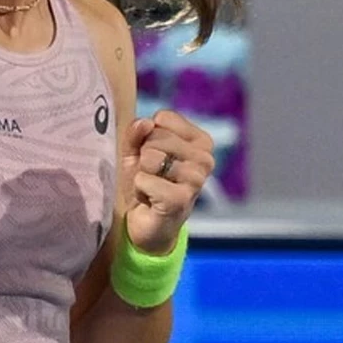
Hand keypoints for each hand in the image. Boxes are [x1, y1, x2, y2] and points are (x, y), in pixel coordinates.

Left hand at [118, 109, 214, 254]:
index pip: (163, 118)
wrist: (147, 224)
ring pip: (150, 157)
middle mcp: (205, 158)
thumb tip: (145, 122)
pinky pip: (143, 179)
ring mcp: (196, 180)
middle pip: (155, 137)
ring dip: (142, 175)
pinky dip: (139, 190)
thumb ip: (137, 132)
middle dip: (144, 158)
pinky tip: (150, 200)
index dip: (148, 137)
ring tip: (152, 188)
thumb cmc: (146, 183)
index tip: (155, 157)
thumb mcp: (136, 151)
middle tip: (153, 177)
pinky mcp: (181, 199)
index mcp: (201, 141)